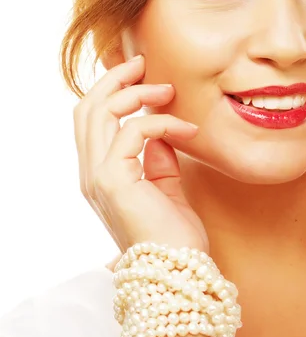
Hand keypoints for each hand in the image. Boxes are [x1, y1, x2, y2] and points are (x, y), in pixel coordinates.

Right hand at [74, 55, 208, 254]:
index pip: (92, 122)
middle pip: (87, 108)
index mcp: (101, 176)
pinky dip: (161, 122)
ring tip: (168, 90)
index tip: (141, 75)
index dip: (111, 92)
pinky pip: (133, 132)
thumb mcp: (167, 190)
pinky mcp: (115, 182)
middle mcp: (92, 174)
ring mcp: (98, 178)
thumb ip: (159, 161)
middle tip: (144, 64)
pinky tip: (186, 129)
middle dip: (114, 80)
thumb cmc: (176, 237)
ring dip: (135, 94)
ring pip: (100, 113)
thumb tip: (162, 134)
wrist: (180, 272)